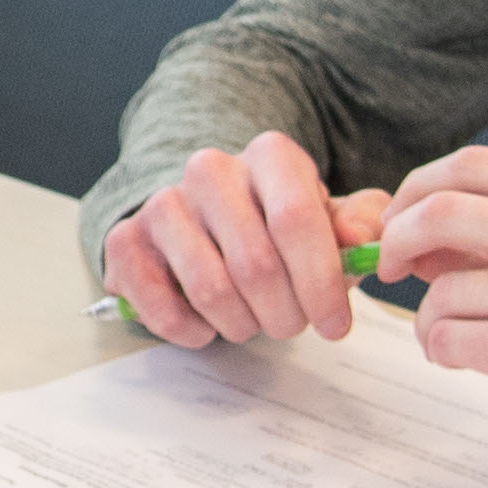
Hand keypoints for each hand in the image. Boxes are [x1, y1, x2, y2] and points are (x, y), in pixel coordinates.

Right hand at [101, 131, 395, 346]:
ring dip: (241, 325)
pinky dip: (193, 331)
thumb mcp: (329, 222)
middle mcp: (211, 168)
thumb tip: (361, 240)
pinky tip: (208, 323)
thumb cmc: (277, 229)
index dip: (321, 282)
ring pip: (211, 290)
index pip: (296, 219)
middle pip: (256, 265)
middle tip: (291, 325)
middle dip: (284, 315)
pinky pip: (162, 307)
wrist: (203, 224)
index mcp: (270, 155)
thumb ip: (359, 226)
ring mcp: (163, 202)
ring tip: (252, 321)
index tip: (336, 325)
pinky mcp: (126, 240)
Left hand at [373, 147, 487, 487]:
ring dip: (429, 316)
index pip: (471, 163)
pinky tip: (472, 361)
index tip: (402, 217)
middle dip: (396, 235)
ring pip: (436, 287)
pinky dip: (442, 350)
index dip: (419, 188)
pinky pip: (444, 336)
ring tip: (460, 338)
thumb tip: (419, 228)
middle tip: (388, 264)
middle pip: (437, 206)